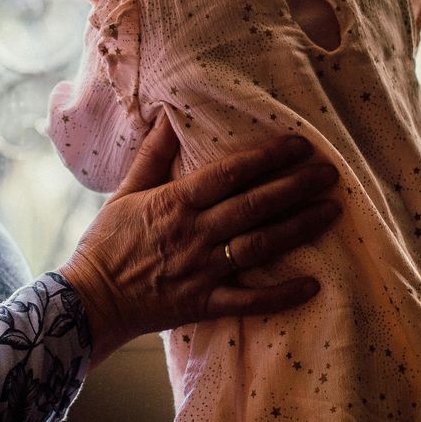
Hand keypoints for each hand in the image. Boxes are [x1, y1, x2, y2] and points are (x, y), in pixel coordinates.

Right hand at [59, 116, 339, 366]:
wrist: (90, 299)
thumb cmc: (107, 242)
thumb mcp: (126, 192)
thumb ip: (153, 157)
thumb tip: (167, 117)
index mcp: (174, 203)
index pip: (228, 175)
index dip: (265, 159)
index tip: (298, 145)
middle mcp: (193, 233)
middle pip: (253, 207)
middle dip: (294, 187)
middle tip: (330, 174)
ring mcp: (201, 270)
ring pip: (258, 246)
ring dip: (297, 228)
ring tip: (330, 212)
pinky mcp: (204, 304)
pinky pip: (248, 300)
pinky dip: (281, 294)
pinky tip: (312, 284)